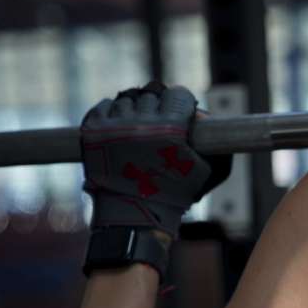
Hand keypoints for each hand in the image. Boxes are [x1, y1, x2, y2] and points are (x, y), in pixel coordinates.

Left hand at [81, 82, 230, 237]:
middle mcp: (141, 123)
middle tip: (158, 124)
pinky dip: (111, 112)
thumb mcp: (209, 170)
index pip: (178, 94)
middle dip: (157, 106)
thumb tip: (200, 113)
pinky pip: (102, 106)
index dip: (182, 101)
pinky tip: (118, 126)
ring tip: (137, 127)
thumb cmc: (175, 193)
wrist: (133, 213)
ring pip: (126, 99)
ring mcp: (113, 126)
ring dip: (133, 109)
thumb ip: (215, 140)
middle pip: (151, 94)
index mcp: (172, 129)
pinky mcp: (92, 132)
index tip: (181, 110)